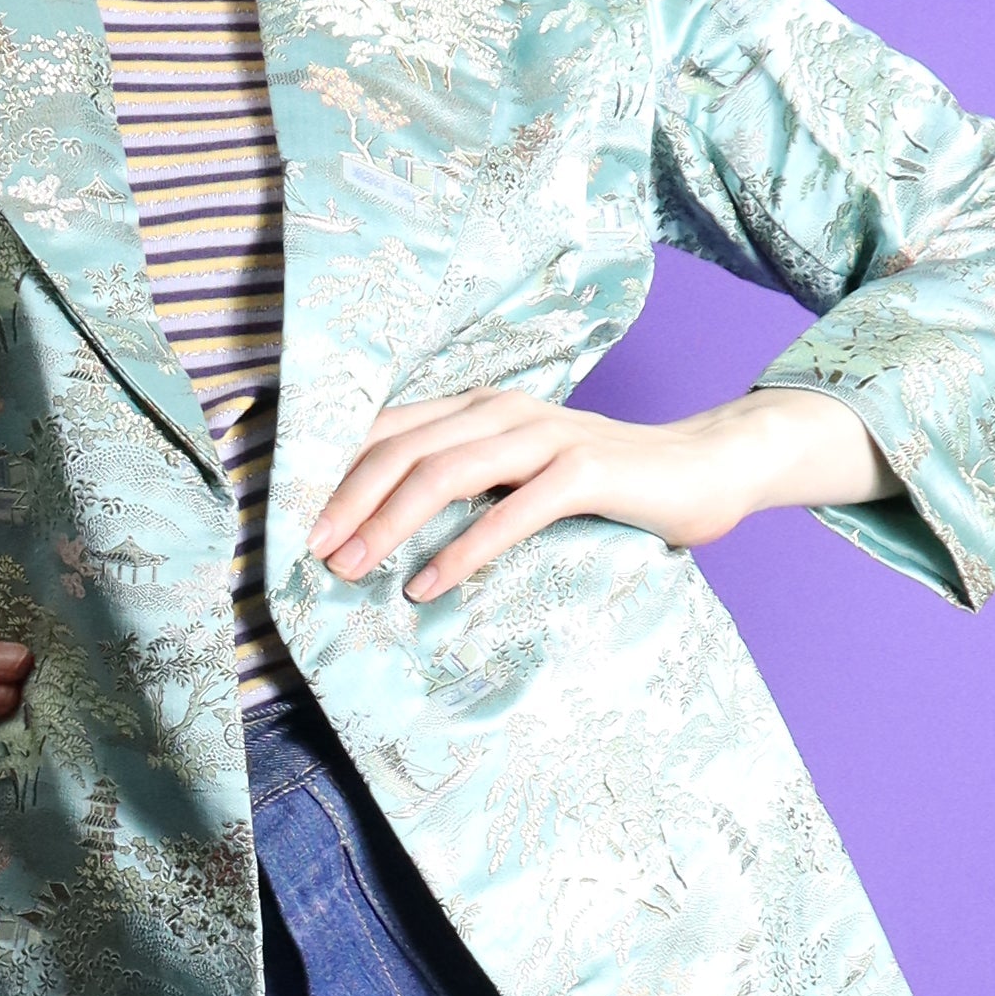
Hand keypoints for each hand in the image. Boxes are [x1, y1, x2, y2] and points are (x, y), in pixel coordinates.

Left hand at [304, 386, 900, 602]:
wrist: (708, 468)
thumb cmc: (605, 485)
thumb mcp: (521, 478)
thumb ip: (466, 490)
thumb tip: (383, 534)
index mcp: (478, 408)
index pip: (386, 429)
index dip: (331, 469)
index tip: (286, 515)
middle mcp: (502, 411)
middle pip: (401, 449)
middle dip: (345, 501)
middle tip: (309, 553)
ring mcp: (545, 436)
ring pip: (444, 472)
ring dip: (389, 524)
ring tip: (352, 570)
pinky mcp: (585, 471)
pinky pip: (511, 511)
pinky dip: (464, 550)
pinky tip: (429, 586)